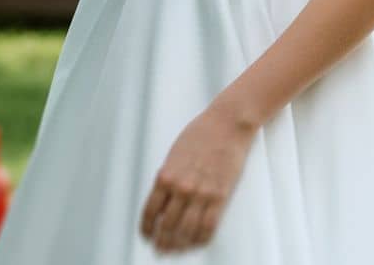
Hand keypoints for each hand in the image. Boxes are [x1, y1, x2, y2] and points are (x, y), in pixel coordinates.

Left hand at [139, 104, 255, 252]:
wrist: (227, 123)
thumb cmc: (201, 132)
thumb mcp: (174, 154)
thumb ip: (168, 176)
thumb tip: (164, 196)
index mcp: (165, 176)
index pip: (150, 211)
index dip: (147, 227)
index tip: (147, 235)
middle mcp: (181, 188)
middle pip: (167, 225)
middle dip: (161, 241)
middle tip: (160, 249)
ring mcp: (201, 194)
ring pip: (186, 230)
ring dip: (179, 244)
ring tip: (176, 250)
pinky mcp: (220, 196)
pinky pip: (208, 226)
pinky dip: (201, 239)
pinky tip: (197, 242)